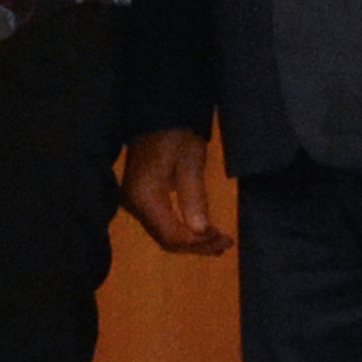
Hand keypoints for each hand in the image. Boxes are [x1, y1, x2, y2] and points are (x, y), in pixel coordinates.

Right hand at [121, 127, 228, 258]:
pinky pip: (162, 226)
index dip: (199, 242)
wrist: (157, 115)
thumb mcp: (190, 164)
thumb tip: (201, 232)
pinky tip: (203, 233)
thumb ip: (194, 198)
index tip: (224, 238)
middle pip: (167, 240)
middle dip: (198, 246)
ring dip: (192, 242)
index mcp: (145, 197)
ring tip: (220, 243)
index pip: (172, 235)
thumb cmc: (176, 135)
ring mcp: (135, 205)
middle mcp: (135, 206)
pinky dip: (183, 232)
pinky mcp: (140, 201)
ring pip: (164, 236)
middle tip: (227, 243)